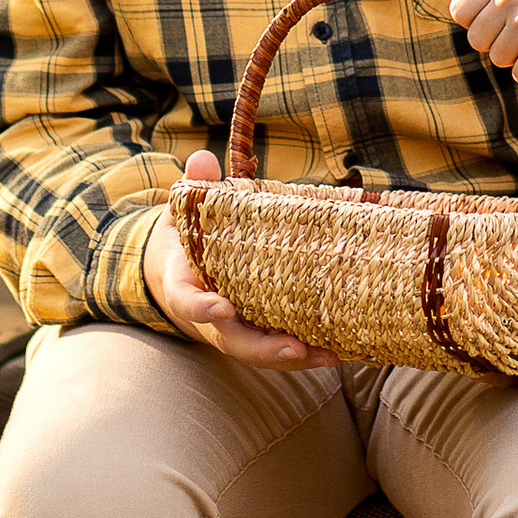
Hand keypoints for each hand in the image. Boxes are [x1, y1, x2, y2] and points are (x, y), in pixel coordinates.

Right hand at [141, 151, 315, 366]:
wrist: (179, 271)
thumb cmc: (186, 238)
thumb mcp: (183, 211)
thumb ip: (194, 188)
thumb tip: (203, 160)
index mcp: (185, 287)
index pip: (187, 303)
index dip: (202, 308)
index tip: (222, 308)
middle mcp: (209, 317)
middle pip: (232, 341)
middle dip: (263, 348)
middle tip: (293, 348)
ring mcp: (234, 329)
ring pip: (259, 352)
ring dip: (293, 357)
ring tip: (329, 355)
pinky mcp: (256, 332)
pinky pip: (278, 348)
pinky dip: (305, 352)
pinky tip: (337, 352)